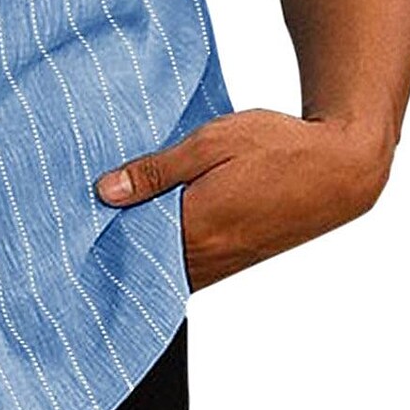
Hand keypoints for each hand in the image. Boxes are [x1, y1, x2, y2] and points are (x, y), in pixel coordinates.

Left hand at [94, 108, 392, 291]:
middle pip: (146, 263)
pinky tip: (156, 226)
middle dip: (116, 246)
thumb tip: (105, 192)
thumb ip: (158, 169)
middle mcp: (210, 255)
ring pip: (170, 268)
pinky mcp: (242, 258)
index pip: (131, 247)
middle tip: (79, 225)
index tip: (69, 228)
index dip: (99, 238)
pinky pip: (194, 265)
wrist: (340, 168)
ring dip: (144, 250)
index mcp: (197, 227)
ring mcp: (228, 262)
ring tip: (112, 221)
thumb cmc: (276, 146)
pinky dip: (171, 252)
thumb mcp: (210, 142)